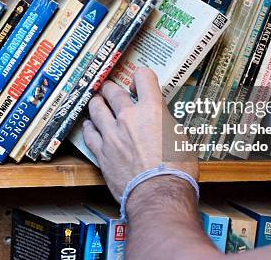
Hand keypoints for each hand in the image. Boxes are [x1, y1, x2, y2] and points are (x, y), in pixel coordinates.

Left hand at [82, 67, 198, 202]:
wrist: (158, 194)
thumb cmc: (176, 171)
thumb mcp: (181, 138)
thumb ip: (166, 122)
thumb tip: (160, 118)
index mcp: (151, 110)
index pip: (143, 77)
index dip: (141, 77)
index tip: (138, 84)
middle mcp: (128, 117)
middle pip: (113, 91)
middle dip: (112, 88)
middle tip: (111, 90)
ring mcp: (112, 134)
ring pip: (96, 108)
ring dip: (97, 103)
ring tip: (97, 102)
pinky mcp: (102, 151)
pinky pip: (89, 133)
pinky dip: (89, 127)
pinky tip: (89, 126)